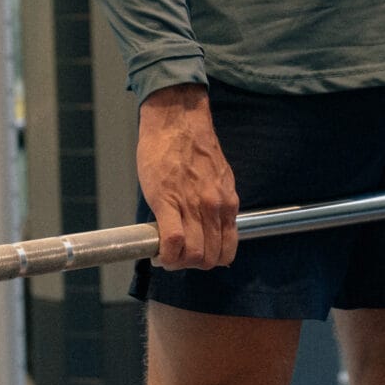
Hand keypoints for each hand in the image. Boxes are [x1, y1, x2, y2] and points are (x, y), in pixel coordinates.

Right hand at [137, 83, 238, 269]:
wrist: (176, 120)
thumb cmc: (191, 146)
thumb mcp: (216, 178)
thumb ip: (216, 203)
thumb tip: (210, 227)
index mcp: (227, 203)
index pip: (227, 250)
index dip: (210, 261)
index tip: (195, 256)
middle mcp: (215, 208)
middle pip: (210, 259)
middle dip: (192, 265)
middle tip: (176, 256)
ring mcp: (194, 206)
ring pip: (194, 256)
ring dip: (177, 262)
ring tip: (166, 254)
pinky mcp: (168, 201)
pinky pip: (173, 242)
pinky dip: (166, 255)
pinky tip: (157, 252)